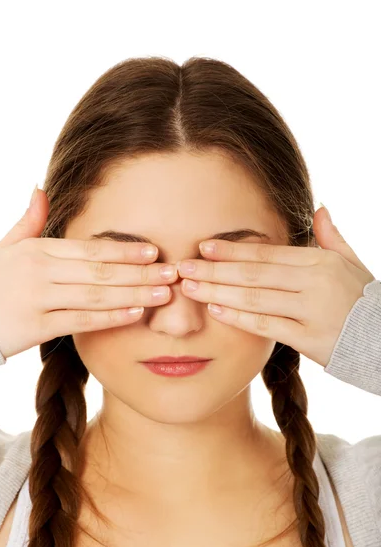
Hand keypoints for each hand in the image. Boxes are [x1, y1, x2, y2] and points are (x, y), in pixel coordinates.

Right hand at [0, 188, 174, 359]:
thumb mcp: (6, 247)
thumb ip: (28, 221)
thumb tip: (39, 189)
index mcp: (38, 250)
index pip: (90, 249)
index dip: (124, 250)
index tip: (153, 251)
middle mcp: (41, 272)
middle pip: (100, 271)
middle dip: (139, 273)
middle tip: (171, 273)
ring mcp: (39, 300)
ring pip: (96, 296)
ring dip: (133, 295)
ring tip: (162, 294)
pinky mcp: (36, 328)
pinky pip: (80, 322)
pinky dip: (109, 318)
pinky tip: (135, 314)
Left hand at [175, 206, 375, 367]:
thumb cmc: (365, 300)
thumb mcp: (353, 263)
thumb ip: (332, 237)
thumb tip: (319, 208)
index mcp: (321, 261)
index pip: (268, 253)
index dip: (234, 249)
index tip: (204, 247)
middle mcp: (315, 282)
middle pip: (255, 273)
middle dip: (216, 269)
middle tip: (183, 267)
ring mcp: (312, 310)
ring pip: (256, 297)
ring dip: (218, 291)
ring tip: (190, 287)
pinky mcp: (310, 338)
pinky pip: (267, 325)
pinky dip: (239, 317)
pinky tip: (215, 309)